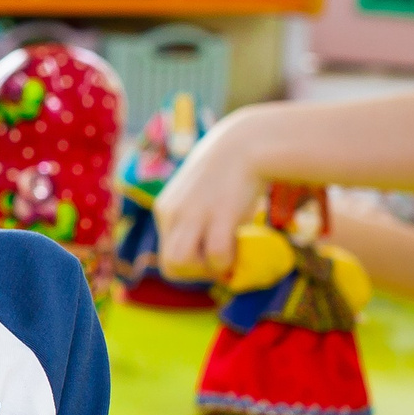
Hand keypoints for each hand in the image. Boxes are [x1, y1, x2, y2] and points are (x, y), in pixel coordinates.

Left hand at [154, 112, 264, 281]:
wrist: (247, 141)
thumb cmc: (230, 166)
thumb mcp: (202, 191)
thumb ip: (197, 214)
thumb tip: (208, 245)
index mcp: (166, 209)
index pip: (166, 255)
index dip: (190, 265)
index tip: (212, 255)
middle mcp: (173, 213)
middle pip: (170, 265)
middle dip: (196, 273)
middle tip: (221, 259)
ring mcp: (193, 214)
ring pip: (181, 264)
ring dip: (207, 270)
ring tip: (229, 253)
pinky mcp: (218, 214)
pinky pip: (215, 256)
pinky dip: (228, 260)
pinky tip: (241, 244)